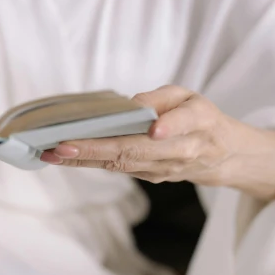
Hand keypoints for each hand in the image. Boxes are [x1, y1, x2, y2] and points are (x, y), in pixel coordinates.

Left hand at [40, 85, 274, 200]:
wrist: (222, 156)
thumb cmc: (200, 119)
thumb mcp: (191, 97)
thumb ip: (163, 99)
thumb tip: (131, 105)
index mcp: (196, 123)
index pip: (181, 124)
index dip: (169, 127)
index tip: (154, 130)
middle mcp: (179, 151)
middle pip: (135, 151)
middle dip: (96, 149)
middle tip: (62, 145)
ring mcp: (162, 169)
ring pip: (120, 164)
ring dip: (84, 159)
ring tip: (52, 152)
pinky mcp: (150, 176)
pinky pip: (117, 168)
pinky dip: (89, 162)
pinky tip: (63, 156)